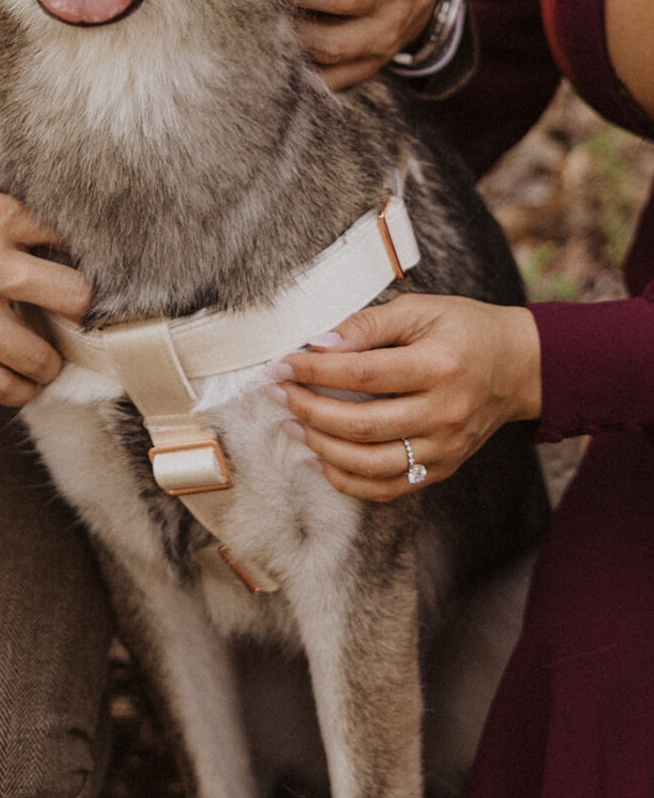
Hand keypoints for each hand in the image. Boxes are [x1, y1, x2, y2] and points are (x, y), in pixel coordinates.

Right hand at [0, 124, 91, 406]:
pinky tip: (25, 382)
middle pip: (75, 298)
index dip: (84, 245)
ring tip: (55, 352)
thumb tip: (15, 145)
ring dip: (53, 357)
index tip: (88, 254)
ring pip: (38, 355)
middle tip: (81, 307)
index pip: (71, 235)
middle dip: (84, 305)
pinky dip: (17, 389)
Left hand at [267, 294, 541, 500]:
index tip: (284, 363)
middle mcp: (444, 412)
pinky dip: (348, 480)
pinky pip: (388, 487)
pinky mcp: (443, 468)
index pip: (363, 374)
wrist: (518, 366)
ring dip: (321, 446)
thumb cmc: (465, 330)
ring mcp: (445, 447)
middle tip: (278, 393)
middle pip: (362, 424)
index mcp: (440, 366)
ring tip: (292, 423)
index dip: (315, 370)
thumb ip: (368, 325)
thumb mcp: (420, 310)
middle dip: (309, 409)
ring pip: (370, 463)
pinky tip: (321, 458)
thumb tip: (319, 344)